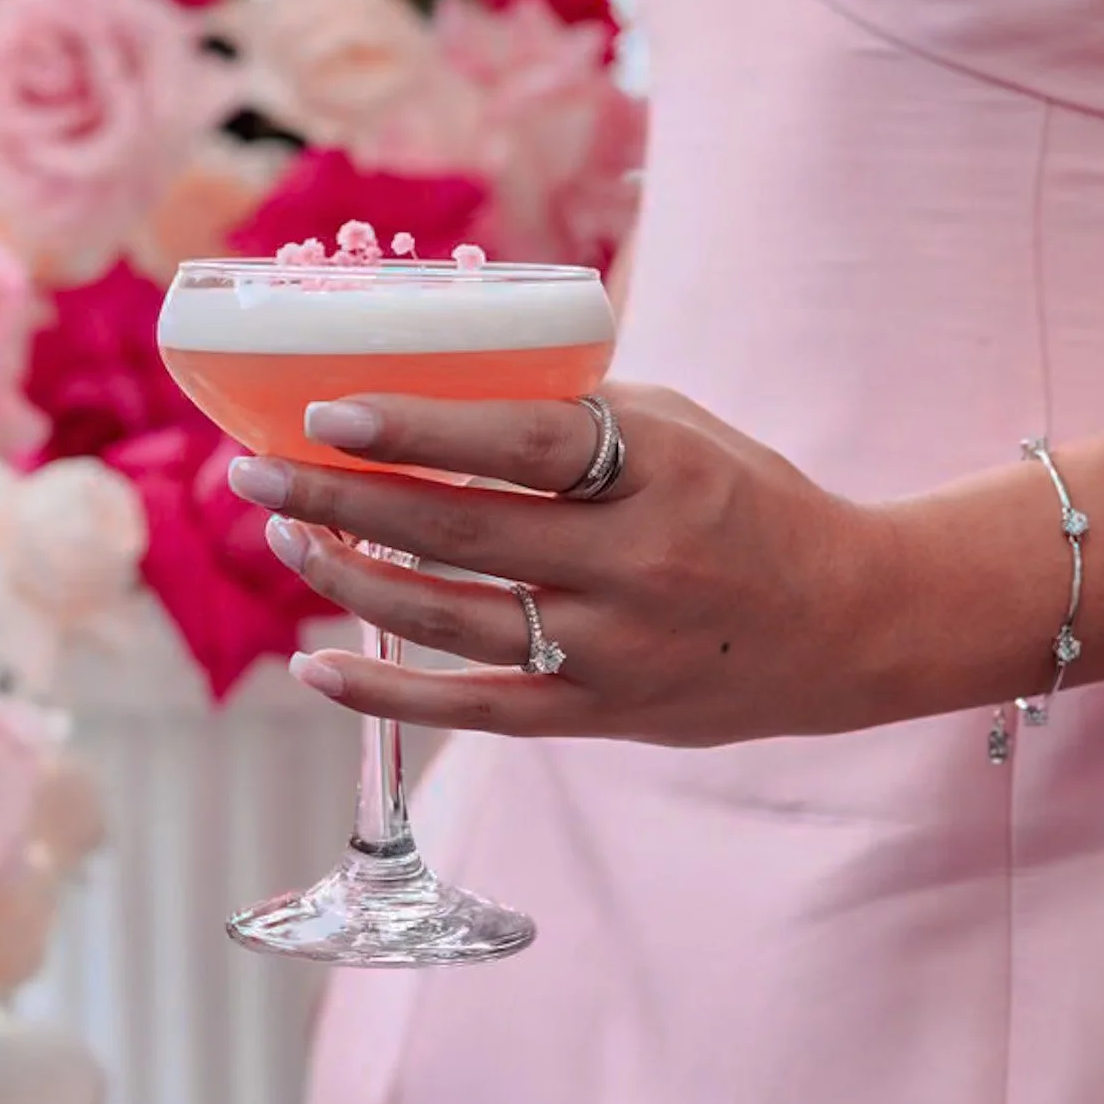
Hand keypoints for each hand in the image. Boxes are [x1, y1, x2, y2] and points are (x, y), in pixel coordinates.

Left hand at [228, 386, 894, 746]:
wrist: (844, 624)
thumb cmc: (746, 502)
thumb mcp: (681, 427)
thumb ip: (574, 414)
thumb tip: (437, 389)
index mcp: (661, 471)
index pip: (521, 443)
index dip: (417, 427)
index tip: (326, 411)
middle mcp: (636, 564)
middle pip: (460, 529)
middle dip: (343, 499)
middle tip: (259, 472)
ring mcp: (615, 650)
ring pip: (452, 619)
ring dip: (351, 579)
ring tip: (286, 539)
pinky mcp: (600, 714)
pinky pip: (476, 710)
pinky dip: (389, 694)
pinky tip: (318, 667)